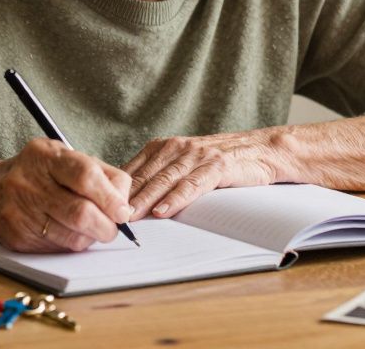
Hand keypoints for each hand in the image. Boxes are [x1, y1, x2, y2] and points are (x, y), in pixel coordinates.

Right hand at [0, 139, 132, 252]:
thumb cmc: (36, 173)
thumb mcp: (63, 158)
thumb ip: (99, 173)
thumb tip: (125, 203)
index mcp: (45, 156)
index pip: (85, 176)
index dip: (110, 197)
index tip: (123, 211)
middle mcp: (29, 182)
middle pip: (80, 212)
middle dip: (107, 226)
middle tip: (114, 227)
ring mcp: (20, 211)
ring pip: (72, 236)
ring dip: (92, 237)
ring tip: (95, 230)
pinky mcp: (18, 236)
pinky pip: (58, 247)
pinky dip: (73, 243)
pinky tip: (72, 233)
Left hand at [122, 131, 287, 219]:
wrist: (264, 149)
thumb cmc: (222, 162)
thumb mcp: (186, 164)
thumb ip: (161, 175)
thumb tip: (129, 200)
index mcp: (165, 146)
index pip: (133, 169)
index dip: (116, 190)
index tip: (100, 207)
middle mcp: (178, 147)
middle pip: (145, 175)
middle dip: (125, 198)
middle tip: (107, 216)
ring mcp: (197, 155)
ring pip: (165, 180)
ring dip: (145, 200)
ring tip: (130, 217)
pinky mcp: (218, 166)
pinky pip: (192, 184)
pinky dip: (176, 198)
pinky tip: (163, 211)